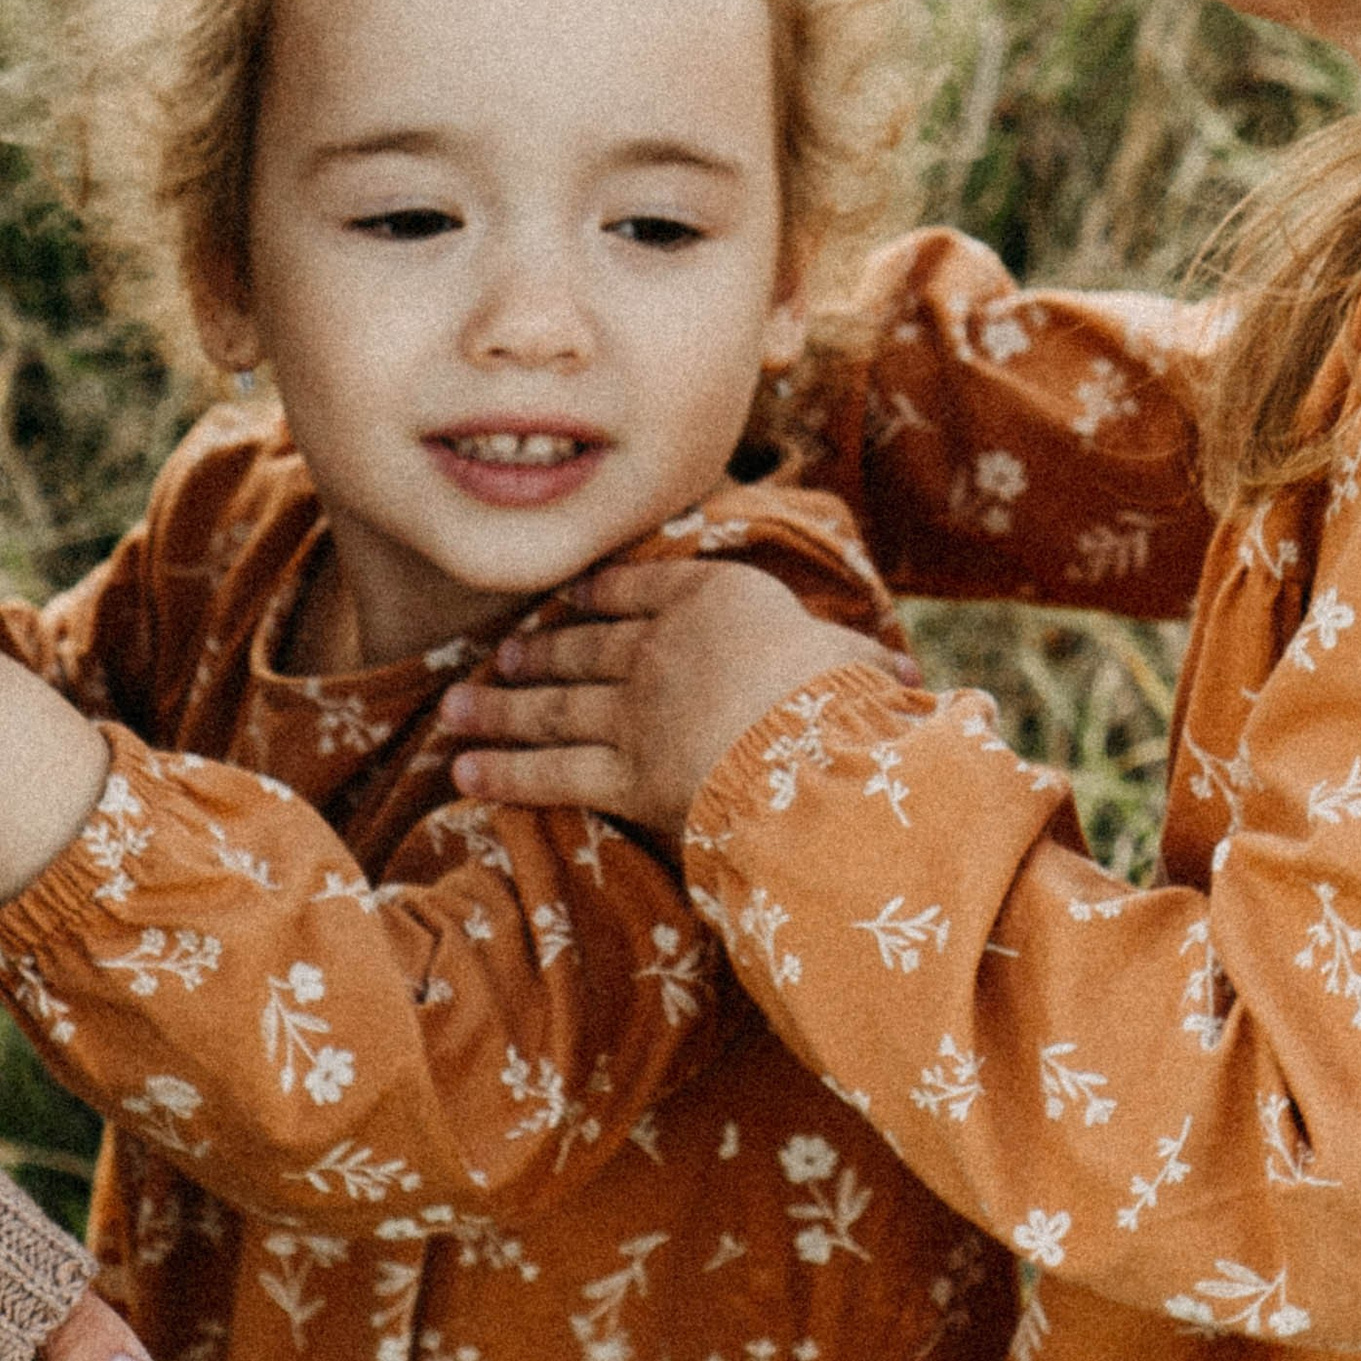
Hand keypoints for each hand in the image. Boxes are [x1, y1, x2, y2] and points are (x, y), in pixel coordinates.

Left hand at [441, 558, 901, 844]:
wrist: (813, 749)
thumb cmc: (848, 698)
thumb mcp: (854, 663)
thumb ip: (858, 666)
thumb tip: (904, 679)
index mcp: (715, 599)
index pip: (643, 586)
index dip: (603, 590)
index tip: (574, 595)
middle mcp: (661, 647)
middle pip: (585, 646)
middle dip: (538, 652)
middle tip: (502, 654)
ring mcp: (634, 711)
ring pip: (554, 707)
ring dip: (500, 708)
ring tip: (456, 709)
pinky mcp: (623, 775)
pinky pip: (553, 774)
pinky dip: (504, 773)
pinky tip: (465, 771)